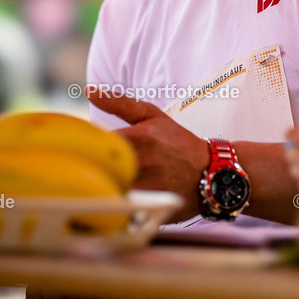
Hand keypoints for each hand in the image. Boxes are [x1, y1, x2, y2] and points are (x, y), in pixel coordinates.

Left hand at [86, 85, 208, 219]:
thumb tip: (88, 90)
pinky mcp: (149, 208)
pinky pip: (120, 209)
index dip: (87, 150)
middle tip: (92, 172)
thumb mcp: (152, 116)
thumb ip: (119, 103)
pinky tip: (116, 203)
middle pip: (98, 169)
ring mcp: (145, 187)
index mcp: (137, 137)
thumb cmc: (178, 142)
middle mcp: (141, 161)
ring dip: (101, 189)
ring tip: (103, 188)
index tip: (86, 153)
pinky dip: (114, 206)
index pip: (95, 144)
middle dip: (92, 171)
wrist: (211, 171)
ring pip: (107, 190)